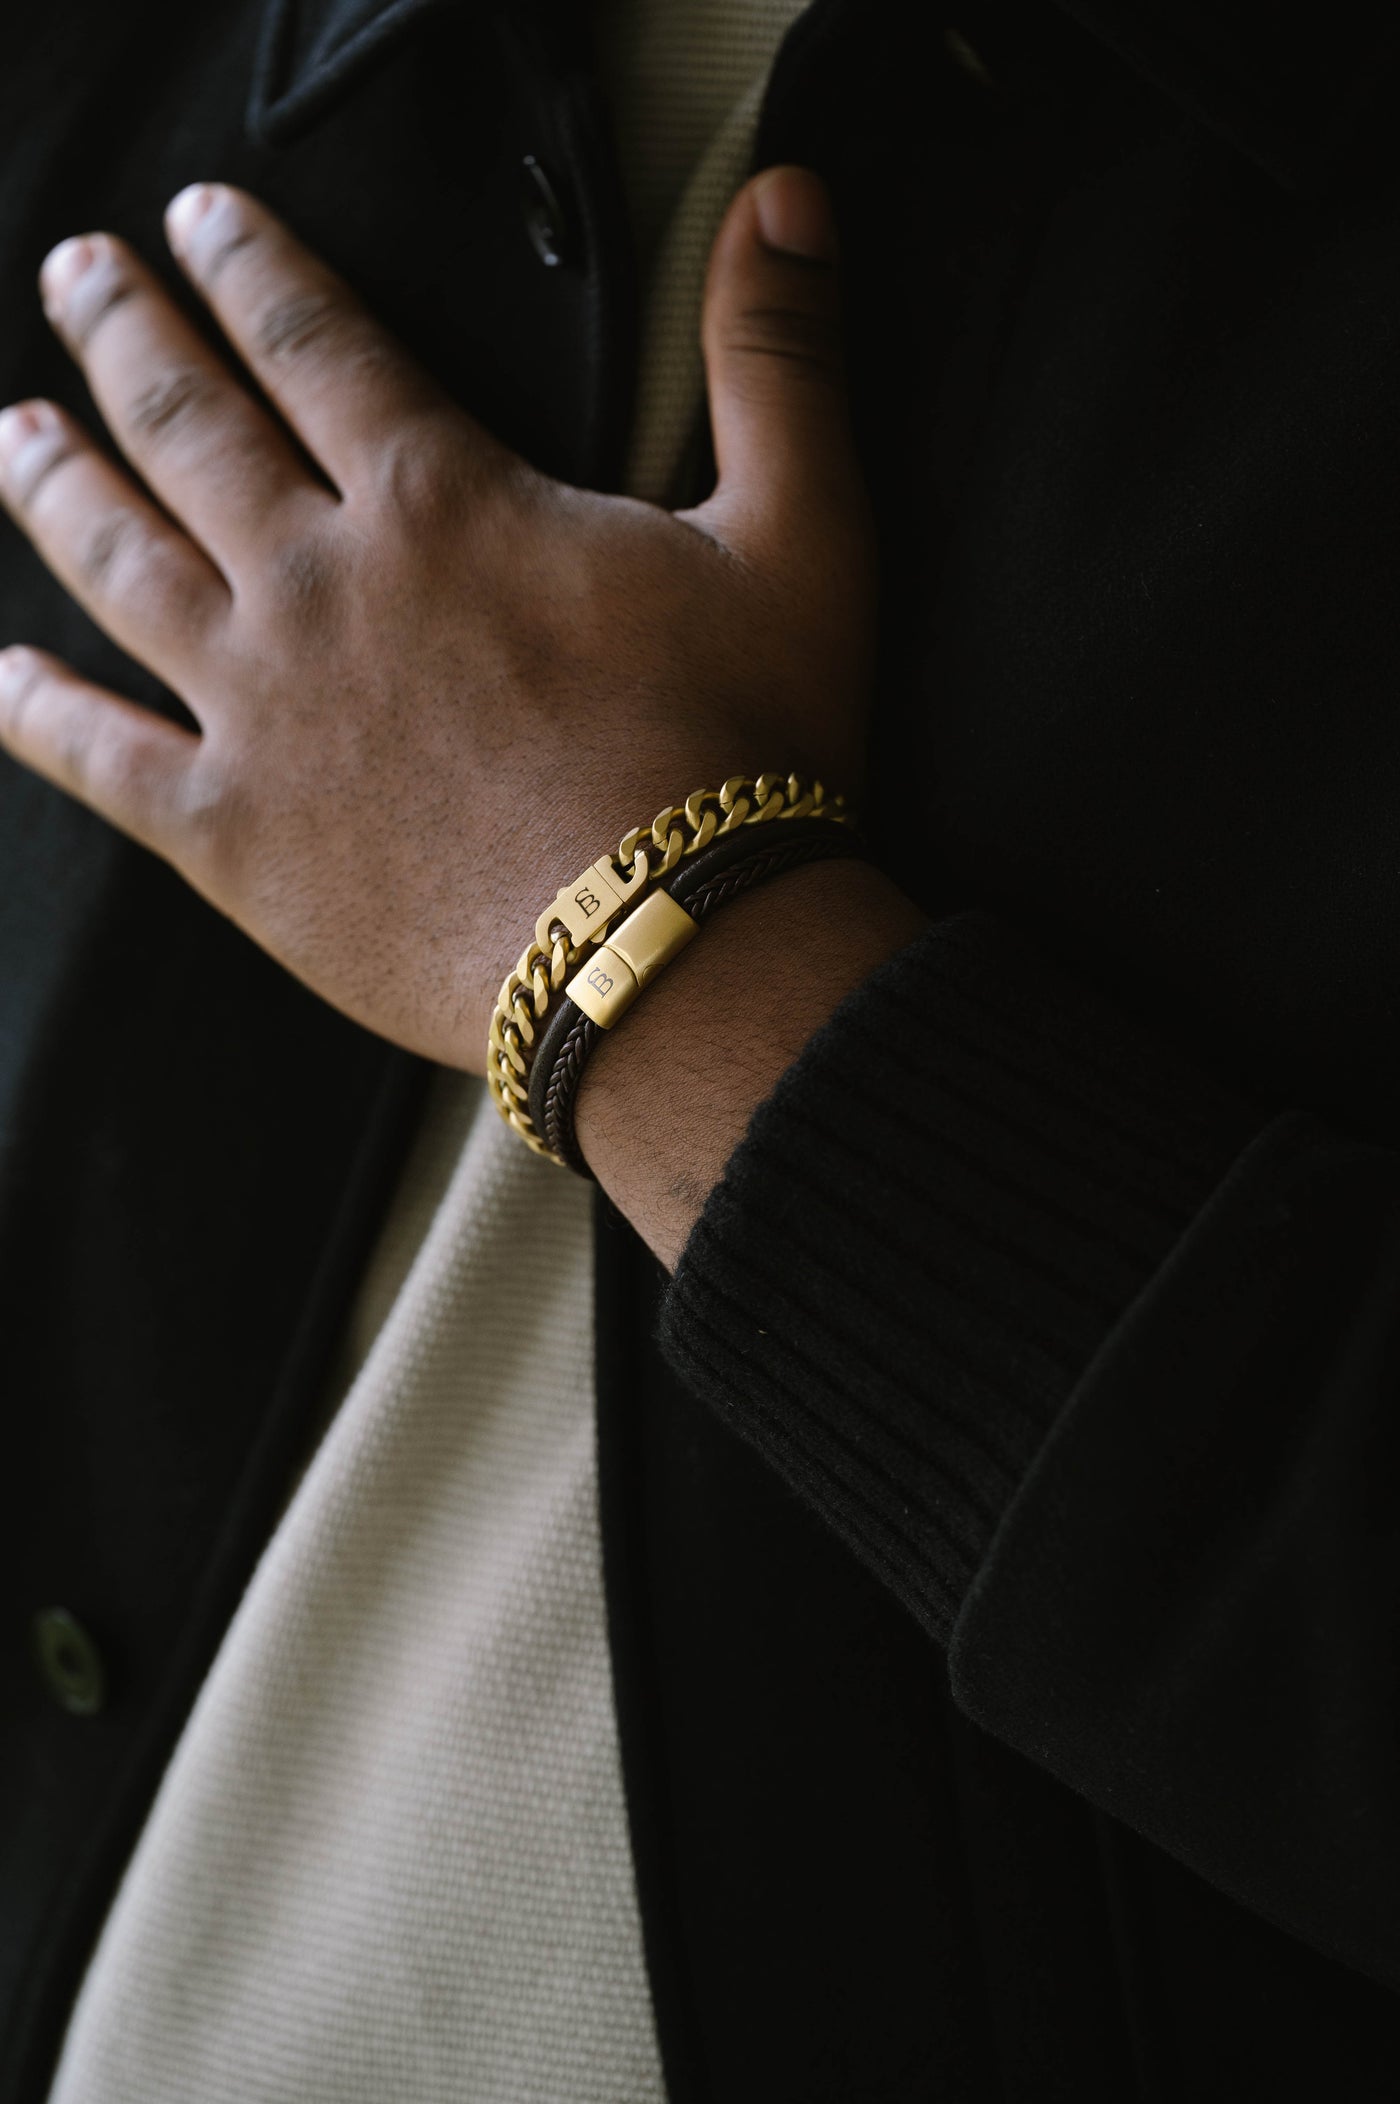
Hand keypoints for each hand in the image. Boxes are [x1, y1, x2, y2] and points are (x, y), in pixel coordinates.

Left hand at [0, 168, 876, 1072]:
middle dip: (124, 331)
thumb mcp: (802, 539)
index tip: (198, 217)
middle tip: (74, 273)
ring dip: (53, 482)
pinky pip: (99, 758)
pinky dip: (38, 713)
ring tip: (13, 427)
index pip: (312, 340)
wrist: (673, 957)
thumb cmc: (742, 757)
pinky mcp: (232, 839)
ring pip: (117, 564)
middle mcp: (320, 585)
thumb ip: (777, 362)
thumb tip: (787, 199)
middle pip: (187, 424)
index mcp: (440, 502)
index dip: (248, 263)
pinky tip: (0, 676)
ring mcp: (259, 711)